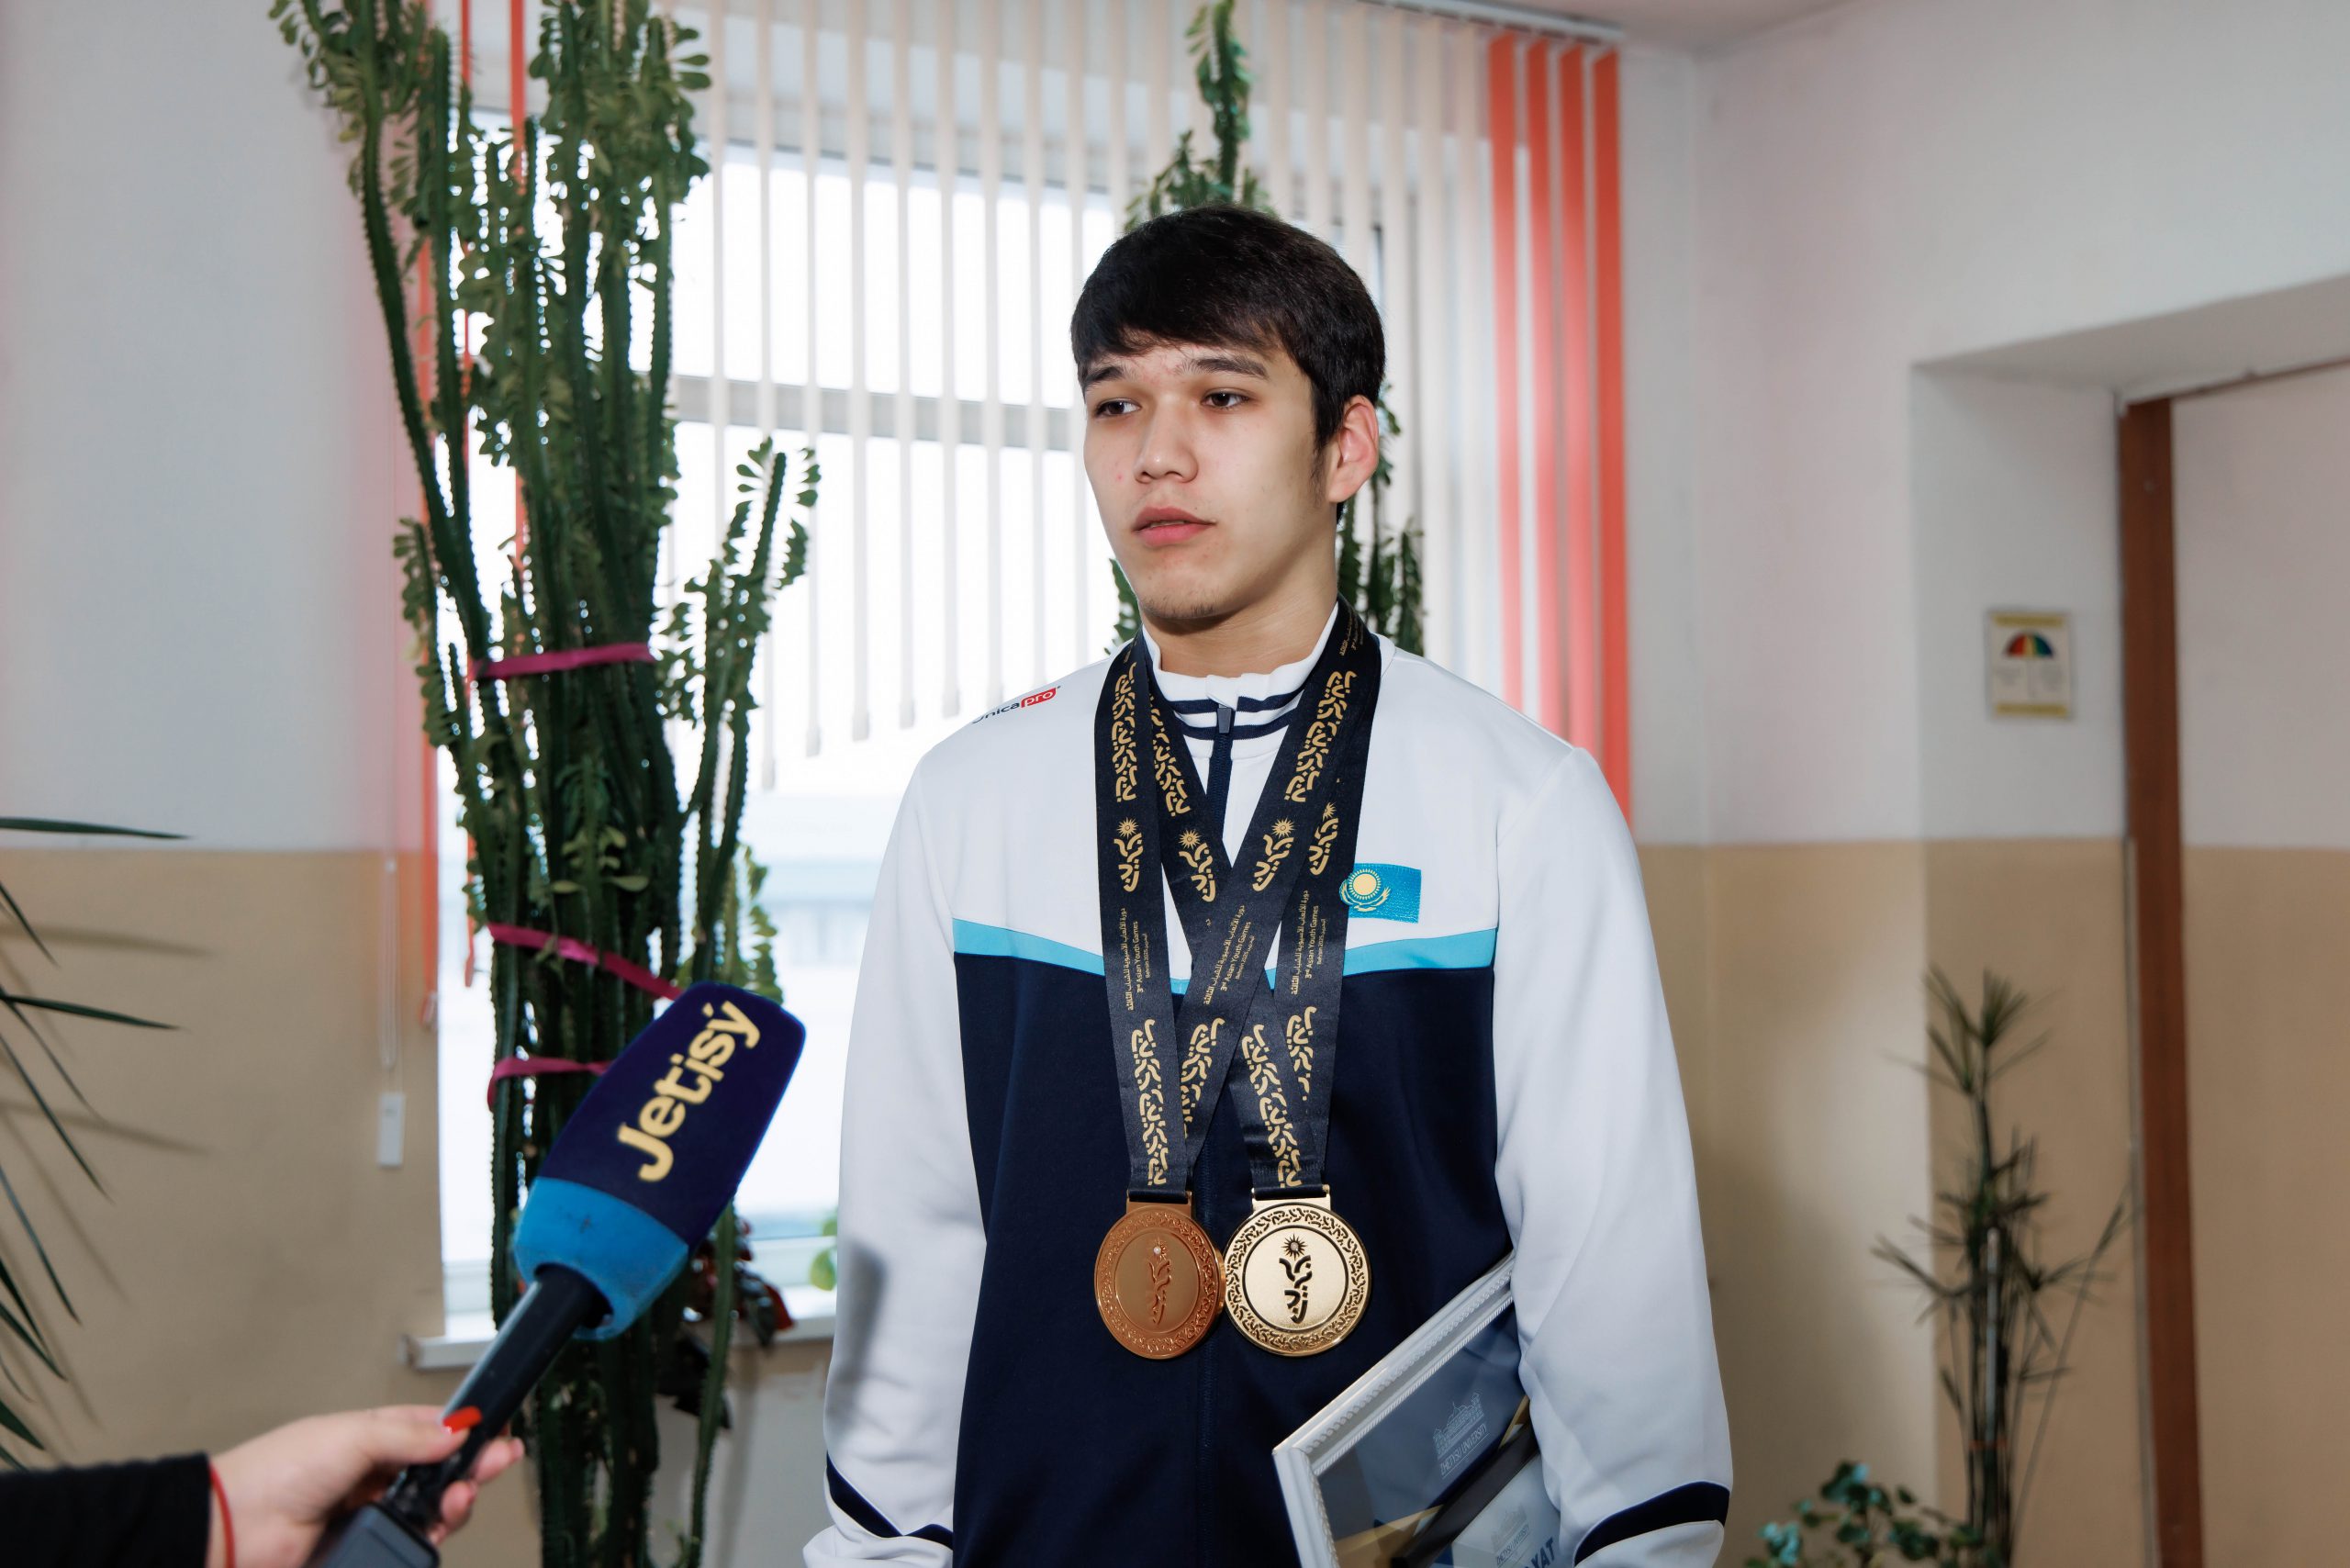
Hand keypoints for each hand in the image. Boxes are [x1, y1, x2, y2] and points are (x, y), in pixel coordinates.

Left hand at [206, 1405, 525, 1567]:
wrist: (236, 1531)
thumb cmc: (275, 1472)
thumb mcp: (351, 1436)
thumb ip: (409, 1435)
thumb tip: (456, 1431)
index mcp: (371, 1438)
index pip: (433, 1431)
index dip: (467, 1433)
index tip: (497, 1436)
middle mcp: (374, 1477)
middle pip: (440, 1474)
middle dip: (471, 1470)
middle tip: (494, 1465)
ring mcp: (371, 1516)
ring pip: (432, 1512)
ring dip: (454, 1504)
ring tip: (457, 1500)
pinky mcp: (366, 1549)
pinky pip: (410, 1544)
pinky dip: (429, 1536)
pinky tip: (435, 1525)